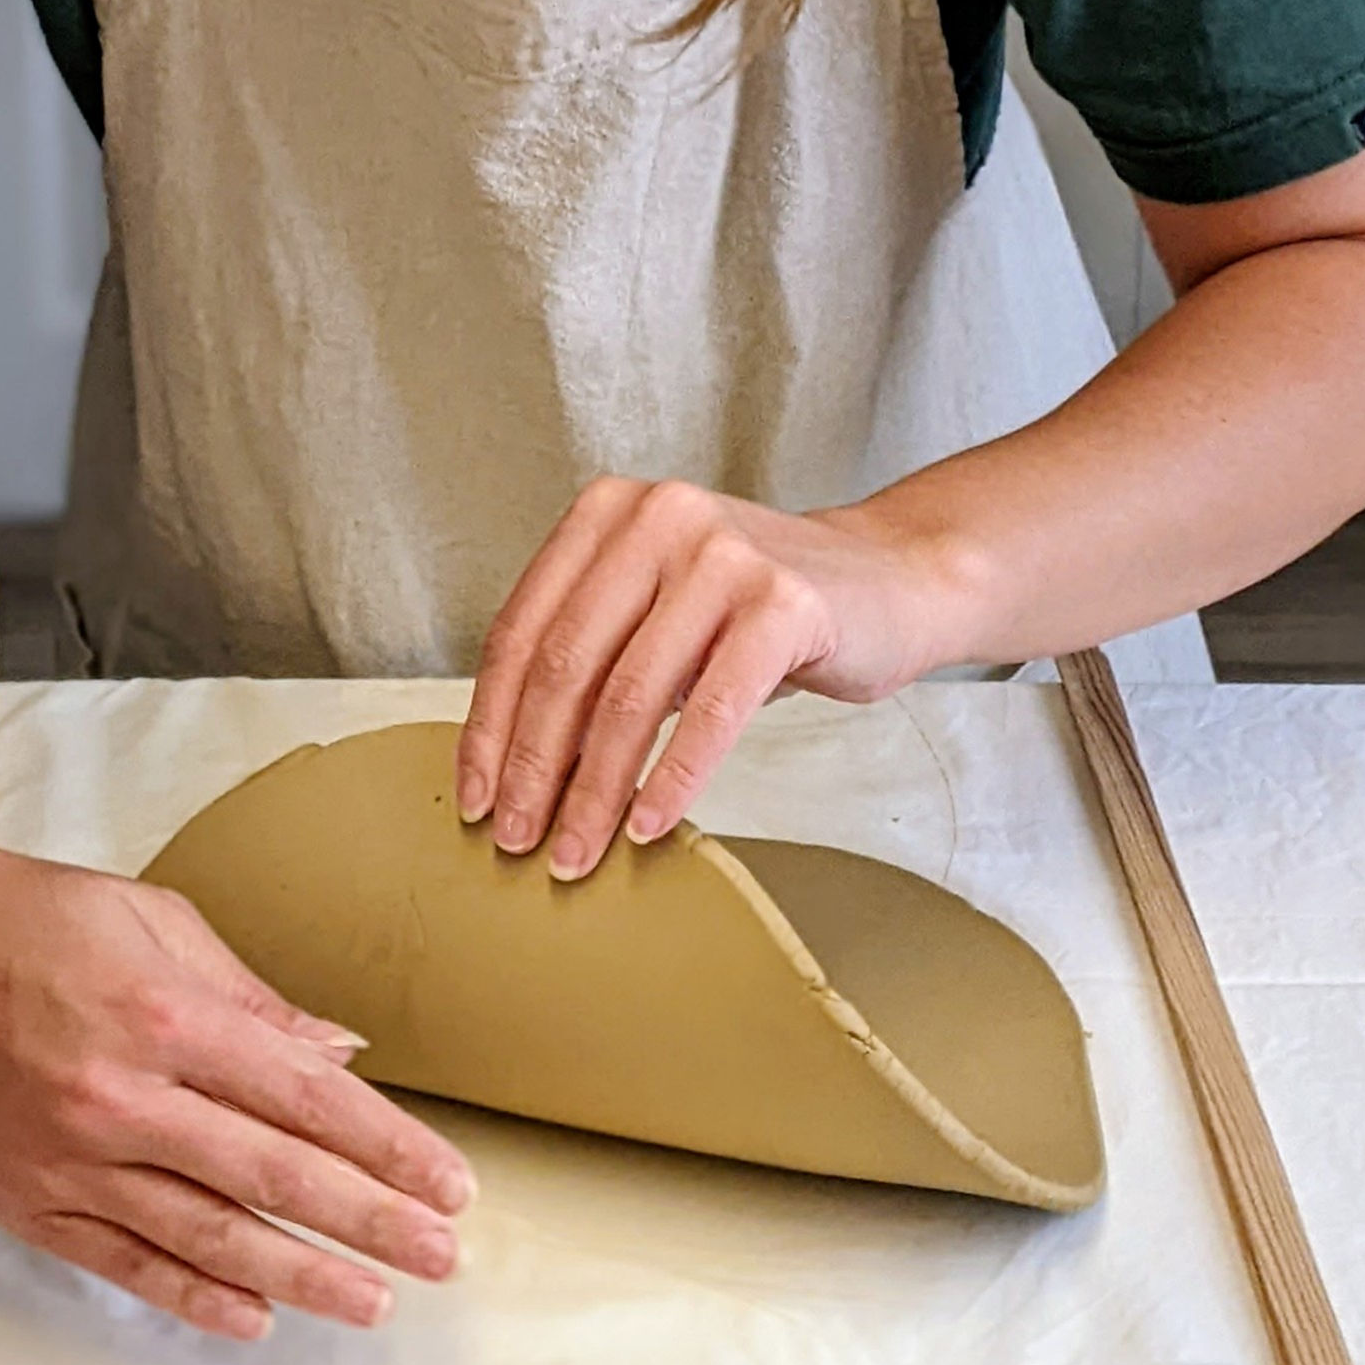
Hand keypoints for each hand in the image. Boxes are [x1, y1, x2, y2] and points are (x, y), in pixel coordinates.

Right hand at [0, 839, 474, 1341]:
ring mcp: (70, 1159)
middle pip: (274, 1176)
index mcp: (166, 1018)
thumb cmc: (22, 916)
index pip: (308, 1097)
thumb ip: (252, 998)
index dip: (388, 1147)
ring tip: (372, 1302)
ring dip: (301, 1276)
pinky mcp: (25, 1198)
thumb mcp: (154, 920)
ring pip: (207, 1236)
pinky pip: (122, 1263)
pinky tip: (256, 1316)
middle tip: (441, 1256)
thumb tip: (337, 1052)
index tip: (448, 1183)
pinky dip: (192, 1297)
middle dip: (371, 1222)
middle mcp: (122, 1099)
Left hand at [455, 477, 978, 881]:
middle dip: (534, 768)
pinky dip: (674, 778)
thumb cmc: (757, 611)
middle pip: (565, 666)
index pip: (521, 632)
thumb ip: (591, 661)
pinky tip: (651, 825)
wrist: (888, 579)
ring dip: (596, 790)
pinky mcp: (782, 601)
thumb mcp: (657, 613)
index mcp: (606, 513)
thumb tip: (516, 771)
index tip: (476, 799)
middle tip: (518, 839)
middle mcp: (657, 518)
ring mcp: (721, 555)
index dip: (489, 725)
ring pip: (630, 696)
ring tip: (579, 850)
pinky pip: (710, 710)